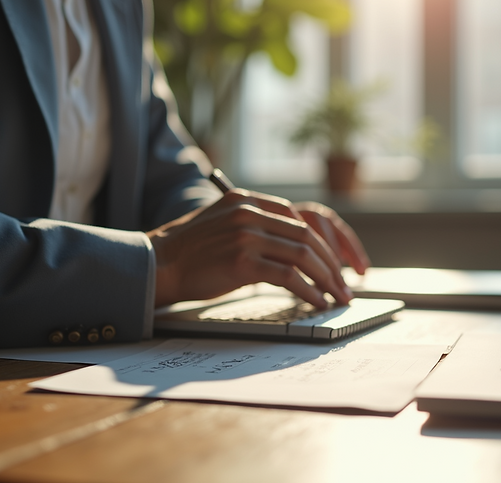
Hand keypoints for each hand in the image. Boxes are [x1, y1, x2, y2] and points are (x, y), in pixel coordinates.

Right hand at [146, 189, 365, 308]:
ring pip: (302, 256)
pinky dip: (309, 292)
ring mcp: (246, 236)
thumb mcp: (223, 224)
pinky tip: (317, 302)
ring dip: (326, 279)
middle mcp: (248, 212)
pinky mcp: (242, 261)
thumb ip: (254, 225)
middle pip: (306, 236)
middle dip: (331, 263)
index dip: (322, 242)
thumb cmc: (190, 252)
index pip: (299, 217)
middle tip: (344, 284)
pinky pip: (289, 277)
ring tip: (337, 297)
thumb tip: (294, 247)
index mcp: (246, 199)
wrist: (156, 264)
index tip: (334, 262)